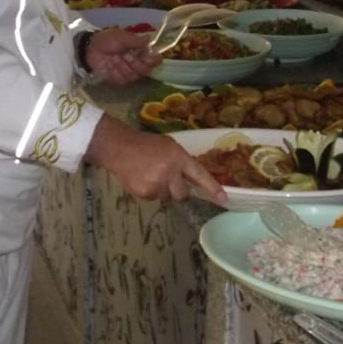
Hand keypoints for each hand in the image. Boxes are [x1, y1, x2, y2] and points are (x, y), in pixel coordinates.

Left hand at [83, 27, 160, 84]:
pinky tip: (109, 66)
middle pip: (146, 70)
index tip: (148, 57)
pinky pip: (123, 80)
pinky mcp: (119, 80)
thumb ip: (134, 40)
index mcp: (141, 51)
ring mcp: (129, 72)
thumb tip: (148, 39)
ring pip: (134, 76)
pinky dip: (115, 73)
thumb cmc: (107, 40)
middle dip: (135, 63)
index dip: (153, 60)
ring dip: (123, 66)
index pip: (155, 59)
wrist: (90, 49)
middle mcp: (138, 63)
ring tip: (114, 58)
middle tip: (126, 55)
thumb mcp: (120, 36)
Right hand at [84, 117, 225, 204]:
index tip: (223, 199)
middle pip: (183, 193)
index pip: (199, 175)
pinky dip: (151, 191)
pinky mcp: (145, 193)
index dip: (212, 188)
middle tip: (168, 178)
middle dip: (178, 189)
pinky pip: (155, 198)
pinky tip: (143, 179)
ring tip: (151, 175)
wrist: (120, 148)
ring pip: (168, 196)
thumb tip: (192, 177)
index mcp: (178, 157)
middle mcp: (170, 172)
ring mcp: (157, 184)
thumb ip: (182, 161)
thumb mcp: (169, 146)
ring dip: (163, 189)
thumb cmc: (147, 144)